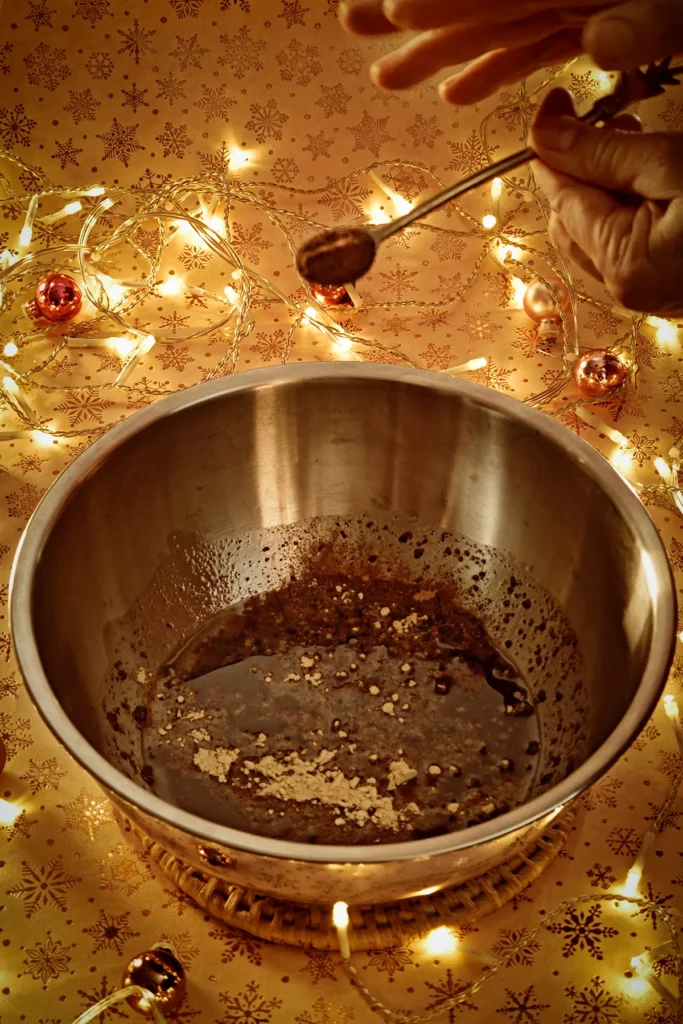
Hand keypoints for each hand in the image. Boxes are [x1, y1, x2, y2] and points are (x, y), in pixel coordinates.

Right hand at [339, 0, 682, 103]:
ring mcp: (566, 9)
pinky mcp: (579, 28)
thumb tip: (604, 40)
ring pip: (488, 32)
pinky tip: (452, 98)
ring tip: (383, 77)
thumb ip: (645, 18)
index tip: (393, 5)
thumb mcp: (677, 2)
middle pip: (474, 1)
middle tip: (351, 22)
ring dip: (435, 54)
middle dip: (411, 14)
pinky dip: (489, 75)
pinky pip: (524, 54)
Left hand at [531, 88, 682, 314]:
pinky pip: (619, 247)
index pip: (560, 199)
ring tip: (633, 145)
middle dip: (576, 168)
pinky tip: (647, 183)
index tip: (553, 103)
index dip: (550, 147)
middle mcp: (625, 289)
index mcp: (624, 264)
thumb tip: (543, 137)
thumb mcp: (673, 165)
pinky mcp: (662, 288)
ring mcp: (644, 294)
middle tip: (608, 121)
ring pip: (591, 236)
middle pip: (568, 222)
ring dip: (598, 189)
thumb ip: (604, 155)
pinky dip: (620, 212)